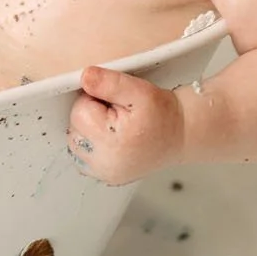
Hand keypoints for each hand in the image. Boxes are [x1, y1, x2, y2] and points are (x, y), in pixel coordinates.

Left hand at [67, 66, 183, 184]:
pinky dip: (92, 146)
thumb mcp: (140, 90)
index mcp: (110, 142)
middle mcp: (105, 164)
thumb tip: (84, 78)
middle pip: (74, 129)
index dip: (95, 100)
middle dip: (90, 116)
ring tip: (115, 127)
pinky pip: (83, 158)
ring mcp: (105, 174)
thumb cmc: (164, 114)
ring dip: (89, 131)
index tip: (115, 102)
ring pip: (75, 143)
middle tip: (117, 114)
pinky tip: (111, 139)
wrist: (182, 133)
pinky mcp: (106, 177)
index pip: (78, 111)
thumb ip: (109, 83)